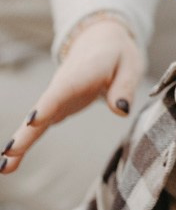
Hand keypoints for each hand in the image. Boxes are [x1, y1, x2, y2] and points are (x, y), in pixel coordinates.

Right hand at [0, 19, 143, 176]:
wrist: (101, 43)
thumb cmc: (117, 55)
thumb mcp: (129, 65)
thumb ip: (124, 86)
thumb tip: (121, 110)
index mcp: (81, 74)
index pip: (63, 90)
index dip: (49, 105)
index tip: (34, 121)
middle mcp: (62, 87)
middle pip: (41, 110)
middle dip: (25, 132)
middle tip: (9, 152)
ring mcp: (55, 98)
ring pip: (34, 122)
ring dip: (20, 142)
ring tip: (4, 167)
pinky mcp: (55, 108)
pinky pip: (38, 127)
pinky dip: (25, 143)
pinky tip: (11, 163)